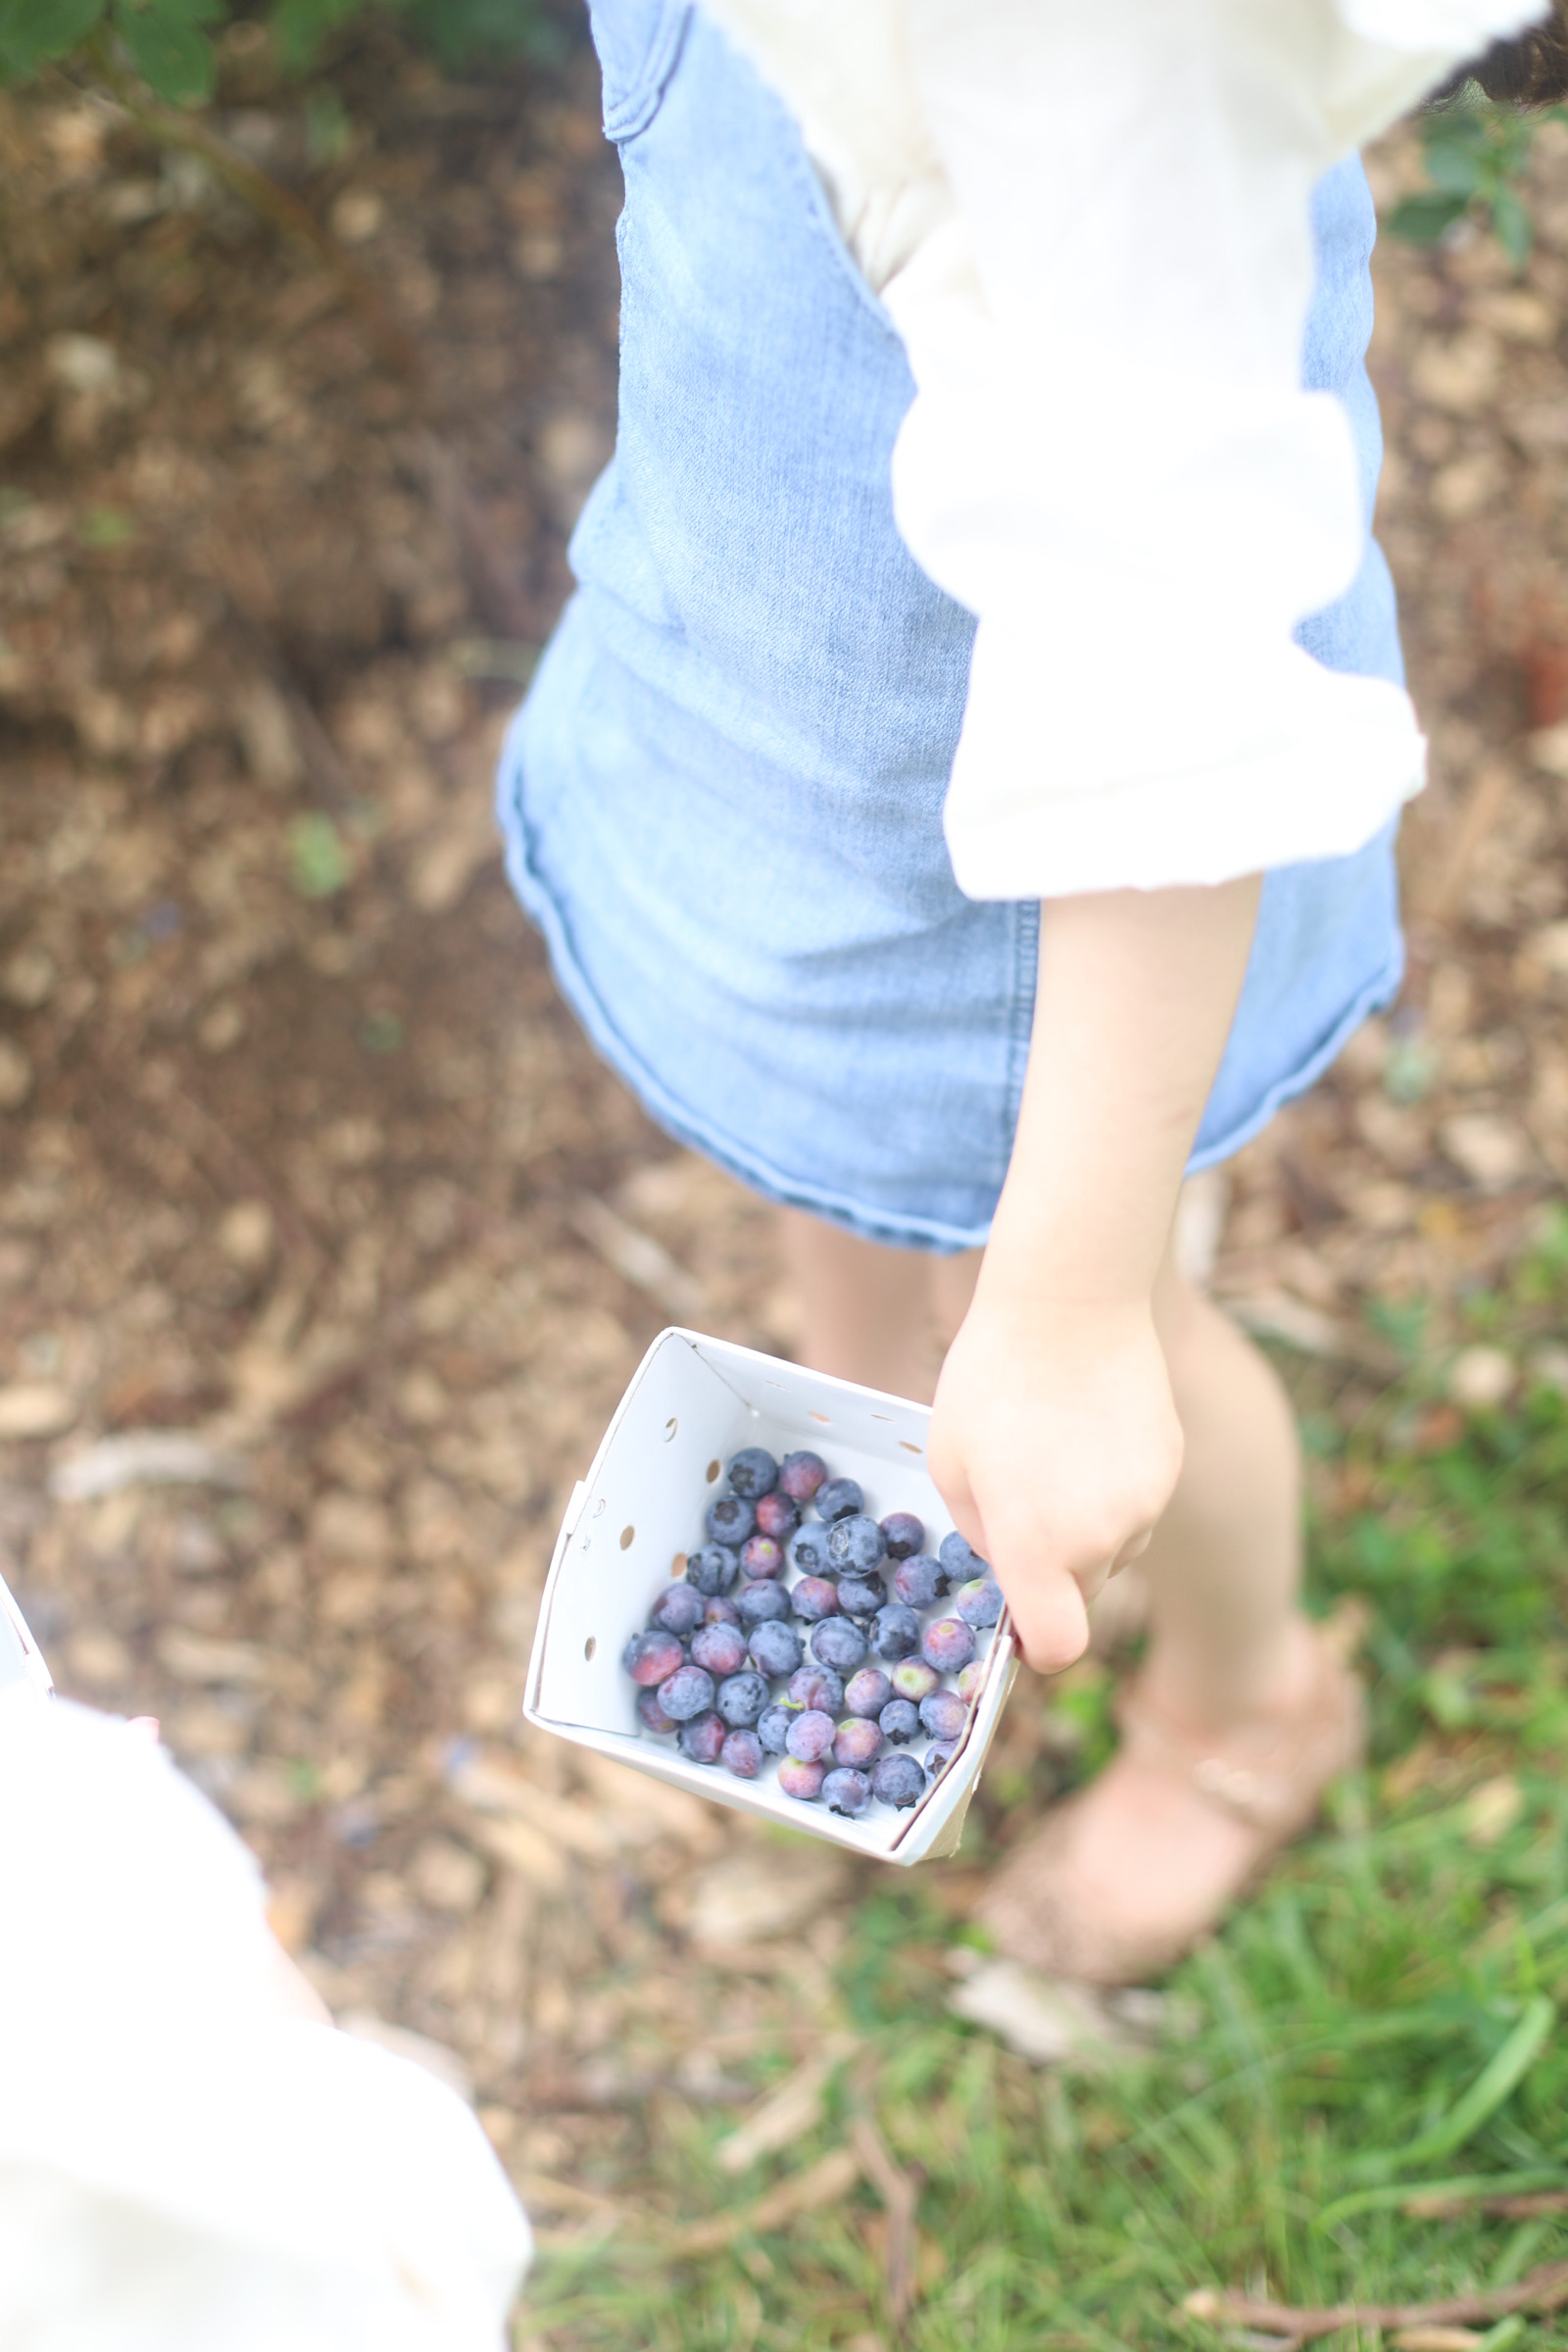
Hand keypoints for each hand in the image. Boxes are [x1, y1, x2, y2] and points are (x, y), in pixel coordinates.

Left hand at [928, 1287, 1183, 1673]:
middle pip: (1081, 1594)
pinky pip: (1139, 1506)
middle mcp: (1102, 1537)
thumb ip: (982, 1534)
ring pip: (1114, 1550)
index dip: (1036, 1647)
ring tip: (1052, 1454)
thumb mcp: (952, 1464)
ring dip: (1085, 1530)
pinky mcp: (1171, 1466)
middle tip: (1018, 1504)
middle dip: (1050, 1573)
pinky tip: (1085, 1430)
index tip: (1019, 1626)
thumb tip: (1009, 1565)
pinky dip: (1114, 1490)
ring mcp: (1146, 1502)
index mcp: (1038, 1545)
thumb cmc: (992, 1378)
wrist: (1071, 1301)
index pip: (1057, 1645)